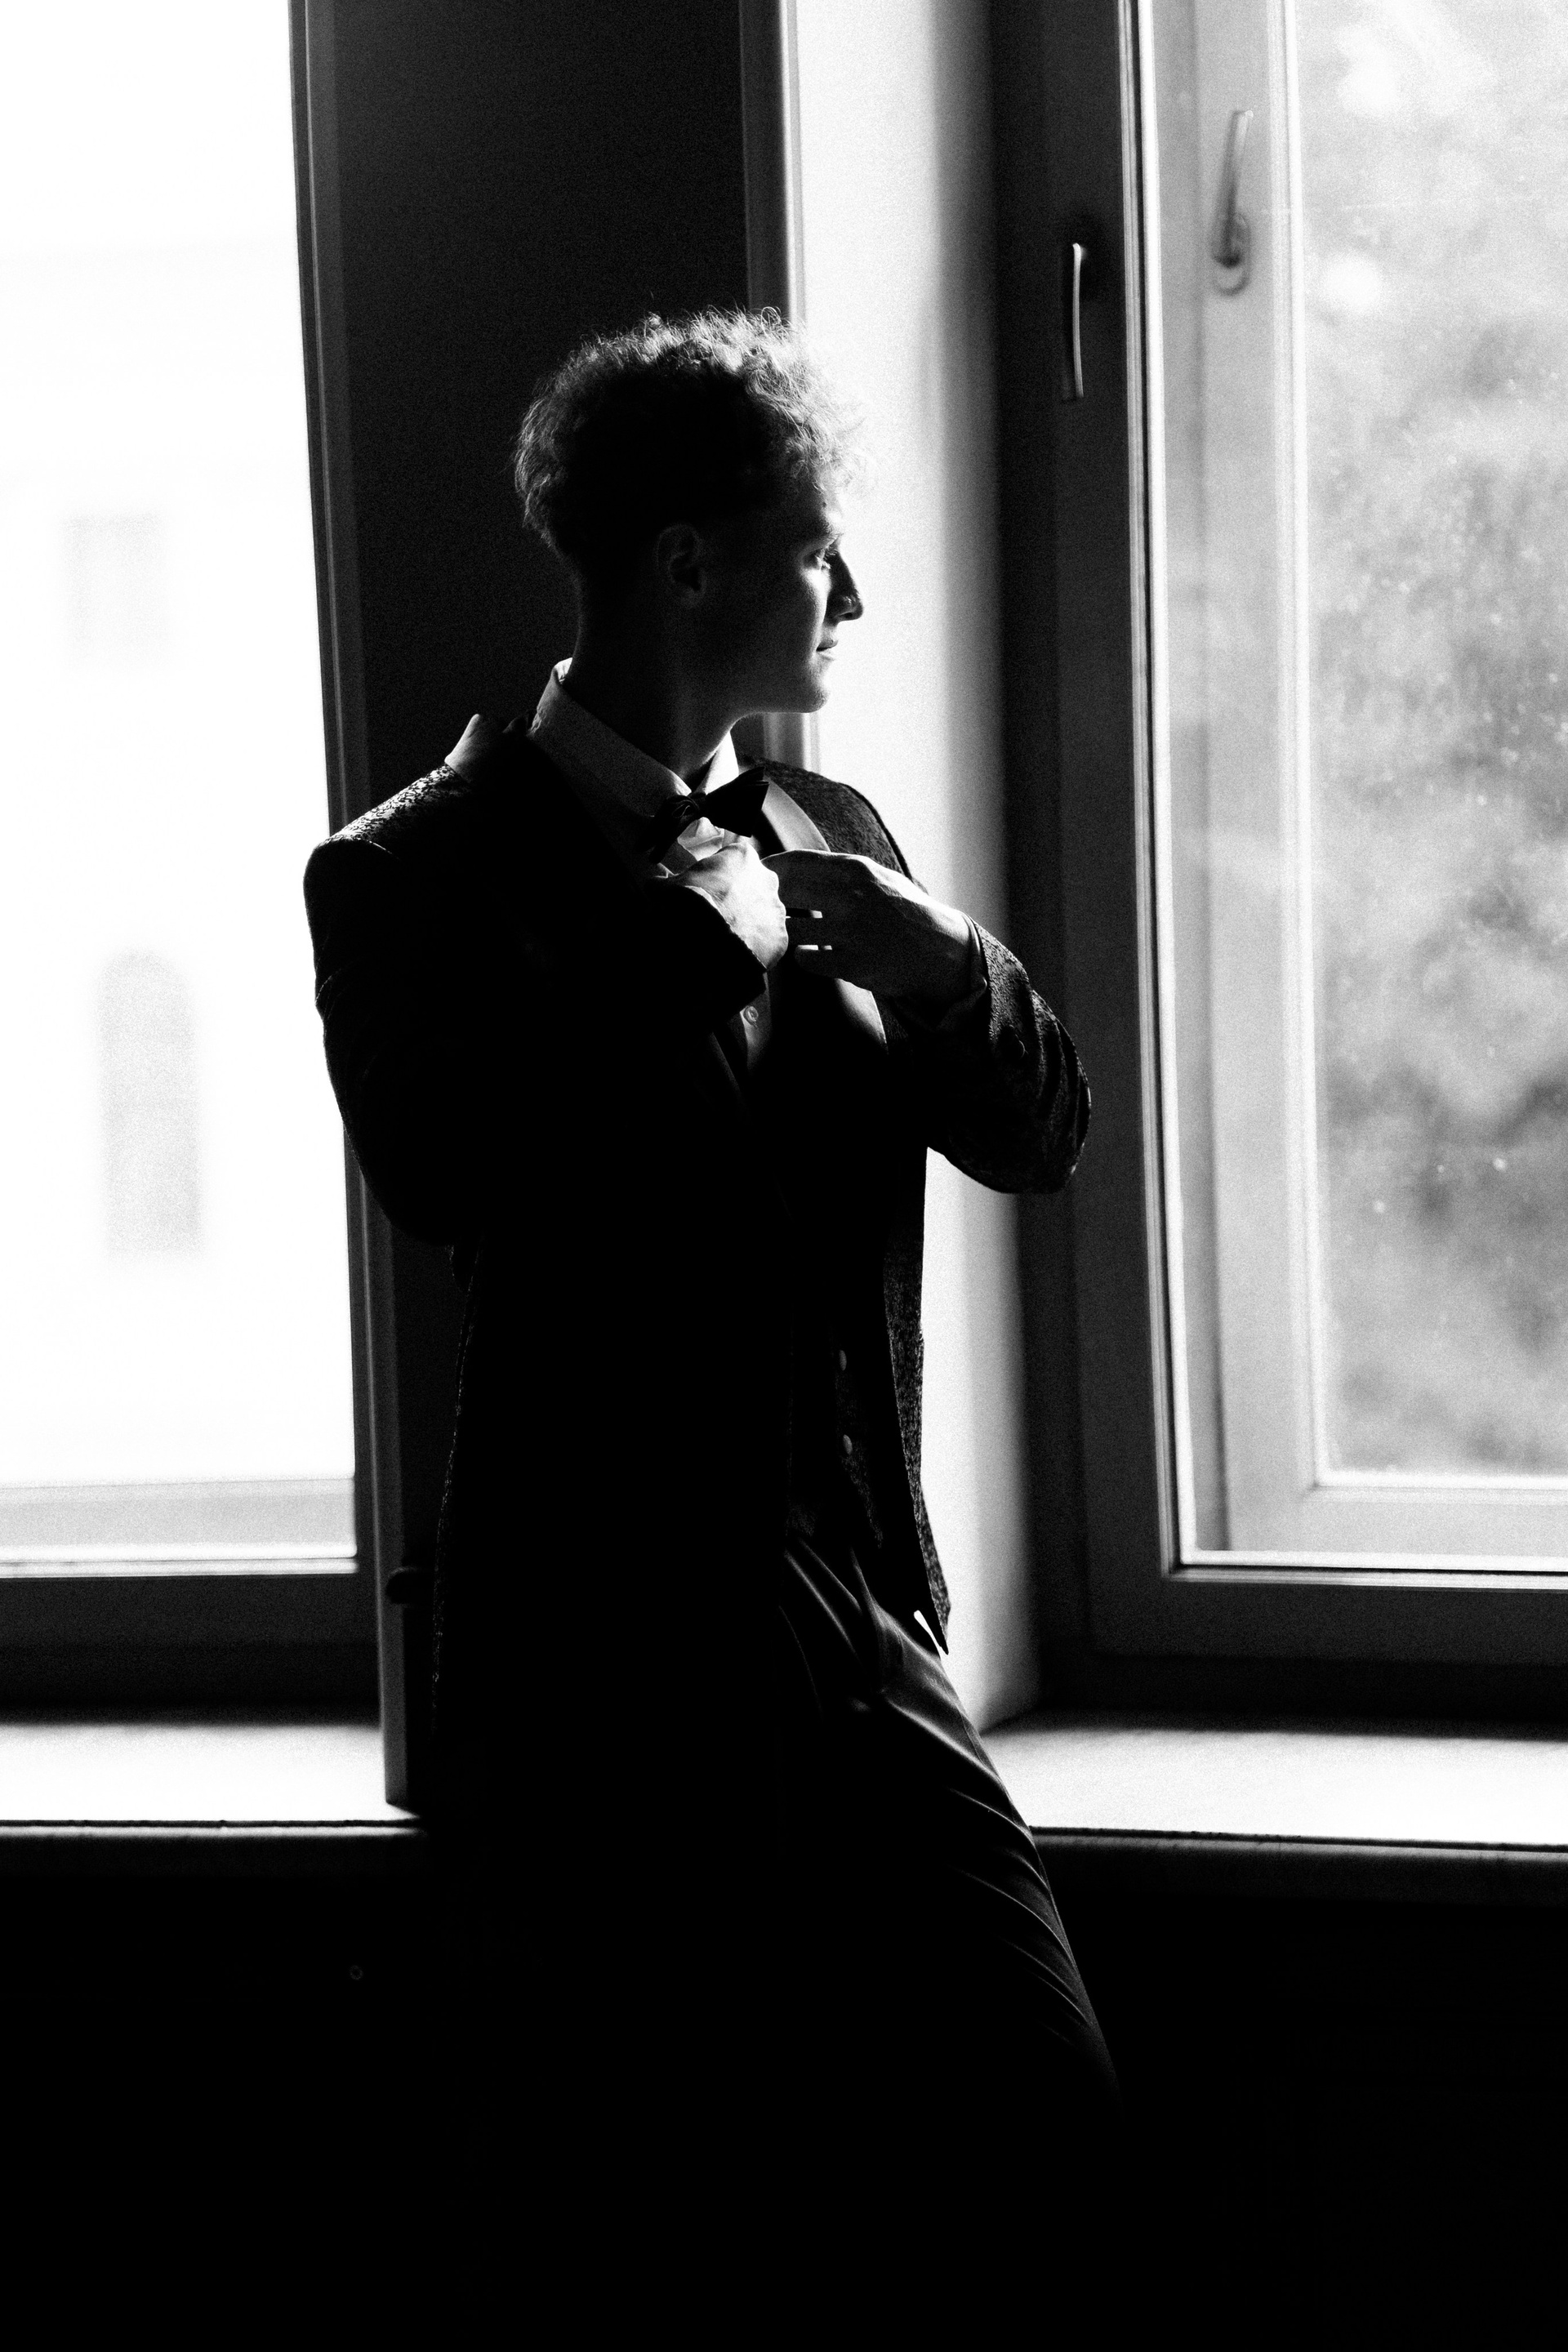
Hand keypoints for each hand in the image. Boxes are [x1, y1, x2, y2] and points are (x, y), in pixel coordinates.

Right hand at [674, 833, 789, 968]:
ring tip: (726, 936)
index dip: (716, 876)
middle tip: (717, 913)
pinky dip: (754, 945)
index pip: (730, 860)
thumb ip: (663, 883)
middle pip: (751, 885)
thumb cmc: (689, 903)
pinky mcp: (781, 936)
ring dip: (747, 921)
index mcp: (742, 856)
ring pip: (761, 912)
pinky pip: (767, 939)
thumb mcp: (669, 888)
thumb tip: (651, 885)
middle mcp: (767, 878)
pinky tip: (737, 952)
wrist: (708, 941)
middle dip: (737, 897)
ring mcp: (777, 908)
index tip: (705, 890)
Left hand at [766, 850, 973, 1005]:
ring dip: (785, 932)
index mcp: (856, 870)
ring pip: (791, 930)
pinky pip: (805, 960)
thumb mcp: (876, 878)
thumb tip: (787, 866)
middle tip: (762, 907)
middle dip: (768, 901)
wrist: (938, 949)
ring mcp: (852, 932)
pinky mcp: (852, 964)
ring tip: (792, 933)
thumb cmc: (903, 910)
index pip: (796, 862)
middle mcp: (852, 897)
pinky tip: (813, 955)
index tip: (755, 876)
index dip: (769, 869)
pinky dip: (804, 958)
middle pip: (785, 893)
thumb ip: (837, 871)